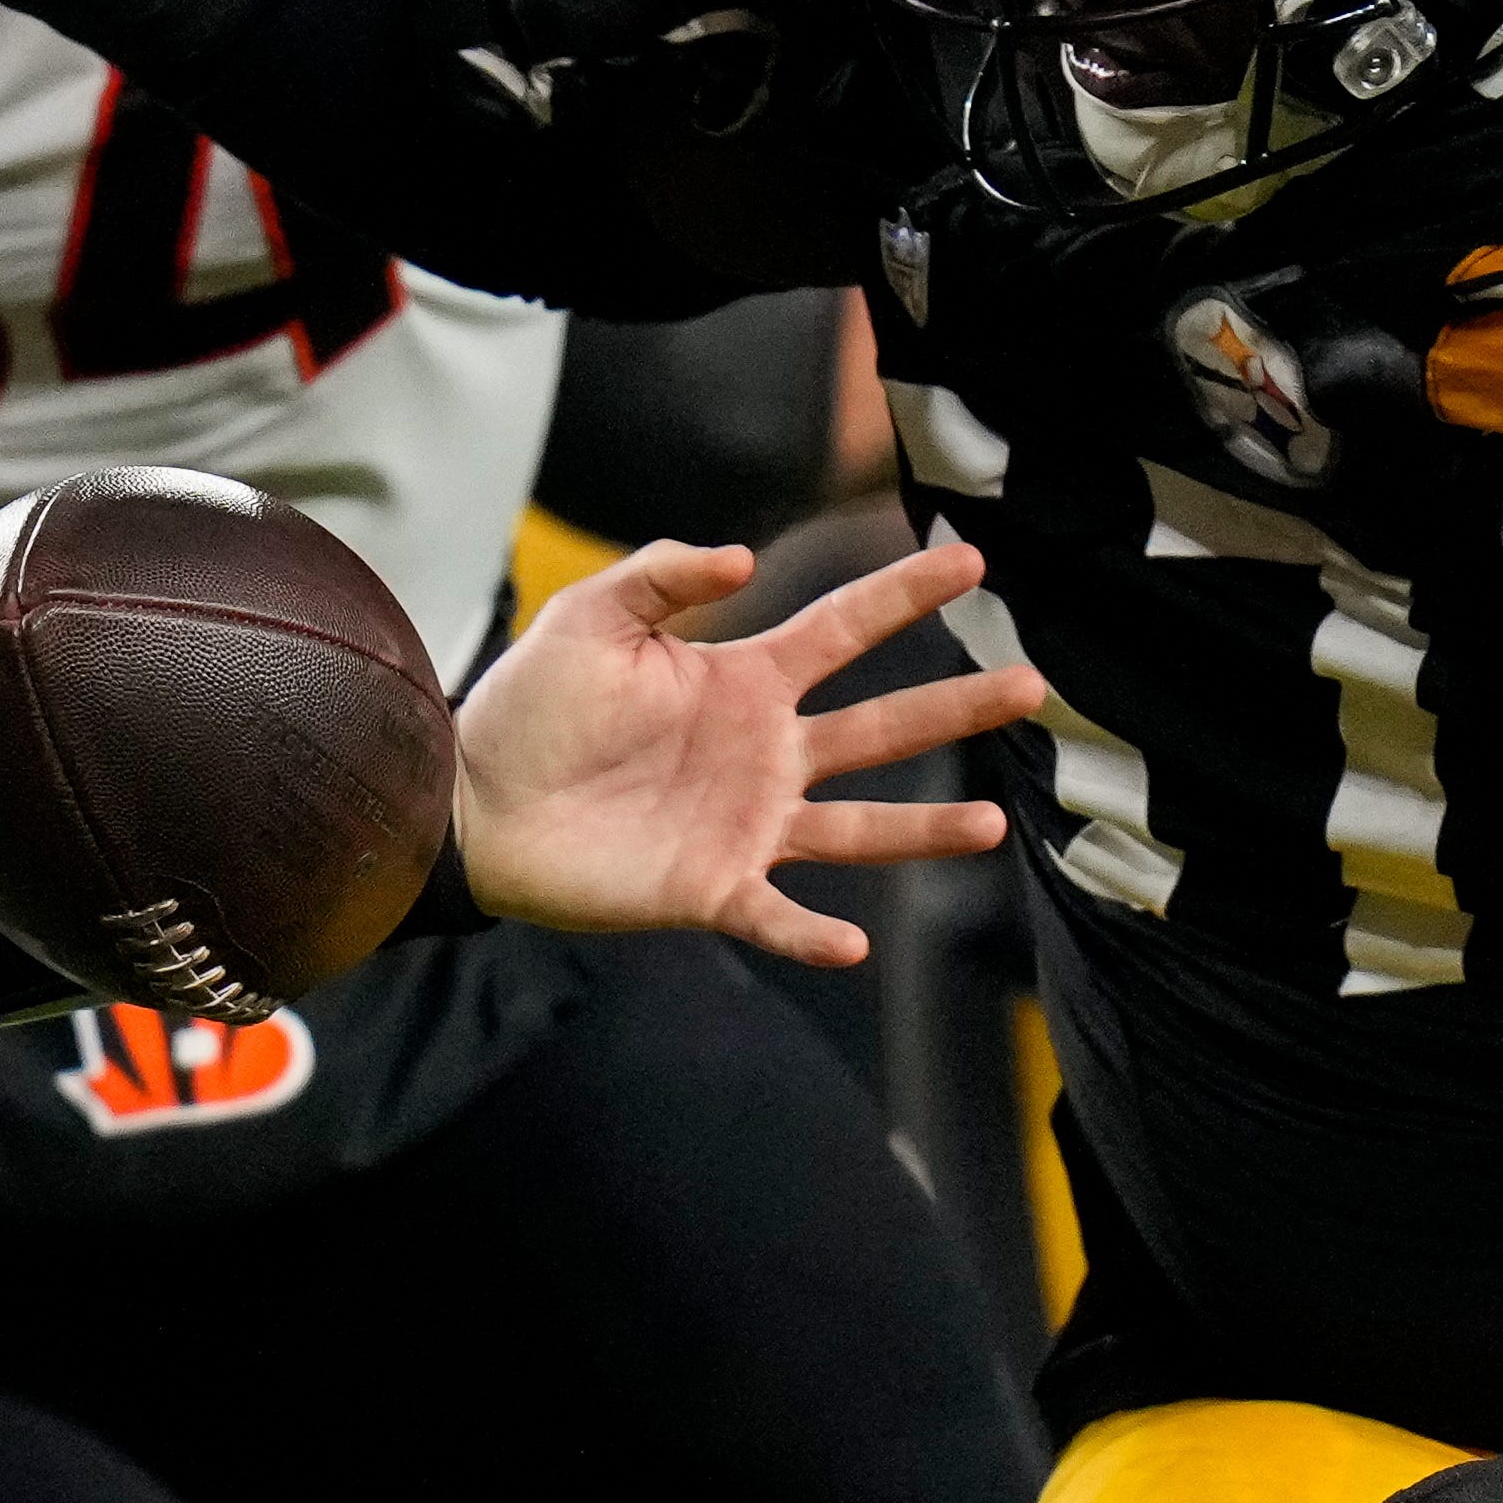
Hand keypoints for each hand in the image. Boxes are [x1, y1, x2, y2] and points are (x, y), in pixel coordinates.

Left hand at [454, 536, 1037, 962]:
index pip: (842, 629)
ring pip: (859, 828)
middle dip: (956, 708)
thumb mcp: (589, 618)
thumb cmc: (527, 707)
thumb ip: (662, 577)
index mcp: (742, 682)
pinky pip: (777, 915)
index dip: (904, 595)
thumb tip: (743, 559)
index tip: (971, 562)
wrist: (470, 800)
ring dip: (925, 831)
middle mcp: (764, 753)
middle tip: (1032, 687)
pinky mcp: (712, 888)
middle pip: (881, 729)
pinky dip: (812, 934)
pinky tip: (855, 943)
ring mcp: (747, 824)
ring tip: (994, 824)